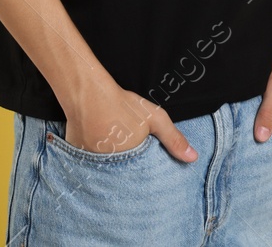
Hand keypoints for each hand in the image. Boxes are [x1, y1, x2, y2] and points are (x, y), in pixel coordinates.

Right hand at [62, 79, 197, 162]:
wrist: (87, 92)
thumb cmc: (122, 104)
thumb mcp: (155, 118)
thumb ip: (173, 139)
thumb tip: (193, 158)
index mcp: (131, 162)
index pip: (141, 178)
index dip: (143, 170)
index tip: (141, 157)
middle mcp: (110, 168)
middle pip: (122, 174)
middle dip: (127, 168)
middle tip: (125, 146)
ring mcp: (92, 164)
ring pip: (106, 170)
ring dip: (110, 164)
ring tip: (111, 145)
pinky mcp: (78, 157)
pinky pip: (89, 164)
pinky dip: (94, 158)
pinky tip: (96, 142)